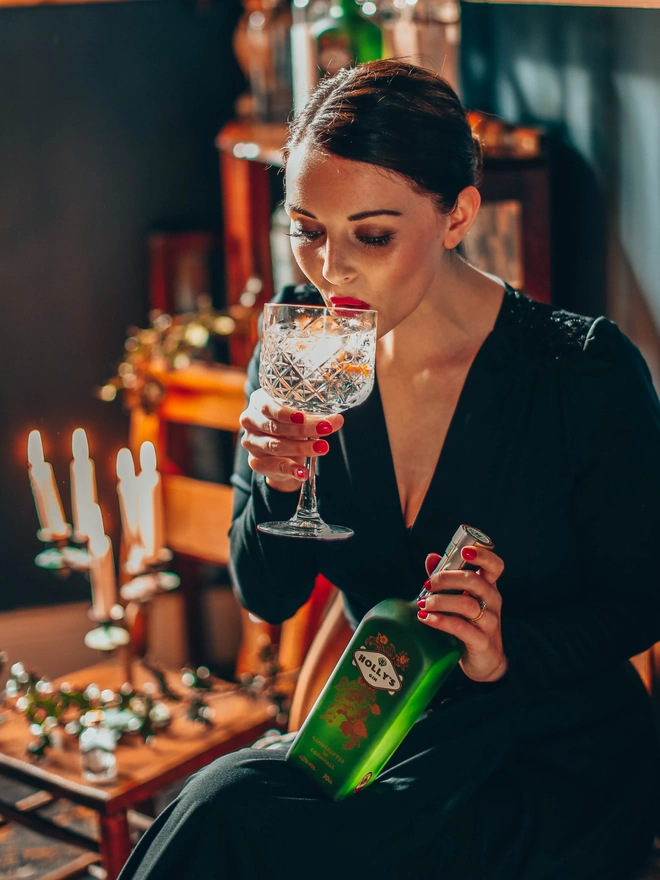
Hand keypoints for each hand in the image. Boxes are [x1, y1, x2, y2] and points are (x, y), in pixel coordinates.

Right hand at [239, 388, 343, 491]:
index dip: (286, 413)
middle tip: (326, 429)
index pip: (269, 406)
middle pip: (275, 426)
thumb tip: (337, 419)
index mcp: (260, 402)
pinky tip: (303, 472)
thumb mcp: (303, 420)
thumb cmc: (292, 428)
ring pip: (275, 445)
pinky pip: (274, 466)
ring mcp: (251, 442)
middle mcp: (251, 421)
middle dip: (302, 429)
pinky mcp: (256, 462)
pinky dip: (291, 469)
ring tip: (322, 448)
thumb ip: (317, 418)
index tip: (304, 417)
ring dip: (301, 447)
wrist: (282, 455)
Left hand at [417, 545, 507, 682]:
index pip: (495, 566)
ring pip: (467, 604)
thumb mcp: (460, 599)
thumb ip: (447, 578)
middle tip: (427, 584)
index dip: (483, 555)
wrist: (485, 661)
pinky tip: (426, 618)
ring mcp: (490, 622)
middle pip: (475, 581)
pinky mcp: (482, 641)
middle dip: (447, 578)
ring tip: (423, 604)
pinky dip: (440, 621)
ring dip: (440, 601)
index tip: (464, 551)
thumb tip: (431, 558)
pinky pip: (461, 628)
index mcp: (489, 587)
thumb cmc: (470, 624)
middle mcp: (492, 602)